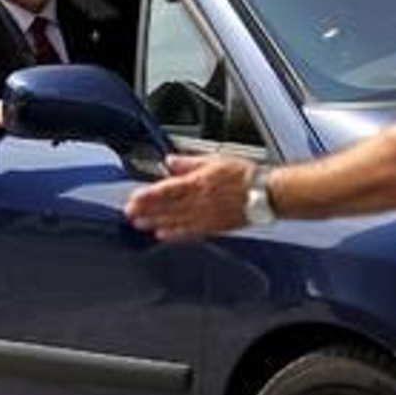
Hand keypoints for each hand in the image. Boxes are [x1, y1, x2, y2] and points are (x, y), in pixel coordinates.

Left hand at [124, 153, 254, 240]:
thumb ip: (190, 162)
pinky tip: (162, 235)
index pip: (167, 190)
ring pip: (175, 220)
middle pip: (168, 207)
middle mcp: (199, 201)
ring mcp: (205, 216)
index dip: (149, 196)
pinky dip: (175, 234)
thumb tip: (170, 161)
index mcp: (199, 182)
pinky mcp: (213, 227)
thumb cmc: (244, 175)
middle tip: (130, 215)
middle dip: (147, 211)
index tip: (134, 199)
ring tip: (140, 225)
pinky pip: (190, 232)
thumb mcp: (215, 159)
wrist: (265, 193)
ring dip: (156, 223)